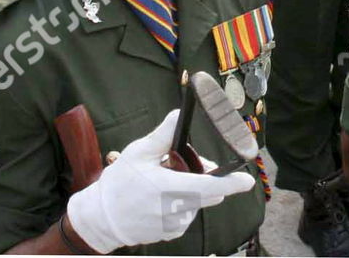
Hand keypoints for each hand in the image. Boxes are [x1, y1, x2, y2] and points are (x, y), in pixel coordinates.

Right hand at [65, 110, 256, 252]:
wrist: (102, 218)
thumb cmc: (119, 183)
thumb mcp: (138, 153)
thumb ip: (162, 135)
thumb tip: (178, 115)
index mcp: (166, 188)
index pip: (207, 188)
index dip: (230, 184)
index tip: (247, 181)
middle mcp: (172, 210)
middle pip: (207, 194)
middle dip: (207, 180)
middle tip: (190, 167)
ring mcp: (172, 225)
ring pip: (197, 204)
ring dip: (191, 192)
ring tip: (167, 182)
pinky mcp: (170, 234)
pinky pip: (186, 215)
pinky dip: (181, 205)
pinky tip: (162, 199)